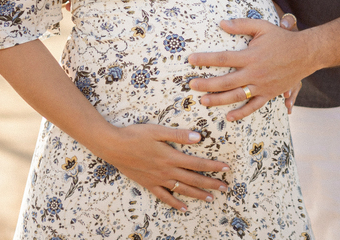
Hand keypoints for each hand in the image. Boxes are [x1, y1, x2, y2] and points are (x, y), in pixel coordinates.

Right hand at [97, 123, 229, 210]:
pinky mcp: (148, 184)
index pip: (197, 163)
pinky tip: (183, 208)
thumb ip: (178, 135)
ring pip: (182, 190)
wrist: (113, 146)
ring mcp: (158, 180)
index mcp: (171, 157)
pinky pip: (164, 197)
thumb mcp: (157, 131)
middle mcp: (167, 171)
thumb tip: (199, 137)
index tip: (226, 168)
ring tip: (210, 199)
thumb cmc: (135, 135)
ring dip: (197, 194)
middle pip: (193, 179)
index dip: (213, 166)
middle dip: (211, 184)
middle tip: (225, 188)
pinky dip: (175, 203)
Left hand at [187, 17, 315, 121]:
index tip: (191, 60)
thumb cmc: (282, 38)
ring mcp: (262, 86)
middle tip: (191, 85)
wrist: (305, 54)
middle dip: (206, 84)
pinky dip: (241, 113)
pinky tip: (229, 117)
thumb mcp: (262, 27)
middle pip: (225, 81)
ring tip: (203, 101)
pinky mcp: (269, 94)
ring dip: (218, 100)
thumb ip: (242, 24)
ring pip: (236, 96)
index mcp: (251, 56)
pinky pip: (253, 106)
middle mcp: (254, 73)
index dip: (205, 59)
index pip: (223, 58)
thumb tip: (221, 23)